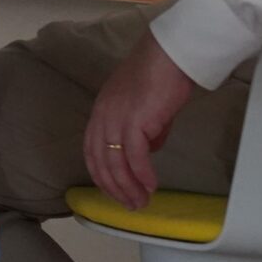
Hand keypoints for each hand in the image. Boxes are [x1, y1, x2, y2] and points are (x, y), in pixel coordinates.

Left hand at [84, 28, 197, 209]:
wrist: (169, 56)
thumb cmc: (160, 76)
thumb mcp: (146, 107)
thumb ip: (145, 129)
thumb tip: (150, 150)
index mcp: (101, 112)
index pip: (92, 150)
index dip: (101, 174)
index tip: (114, 191)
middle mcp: (103, 117)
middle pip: (100, 161)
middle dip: (114, 187)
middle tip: (129, 205)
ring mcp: (116, 119)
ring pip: (116, 163)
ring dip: (128, 187)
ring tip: (141, 203)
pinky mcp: (135, 122)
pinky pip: (135, 156)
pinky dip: (142, 174)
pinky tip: (151, 186)